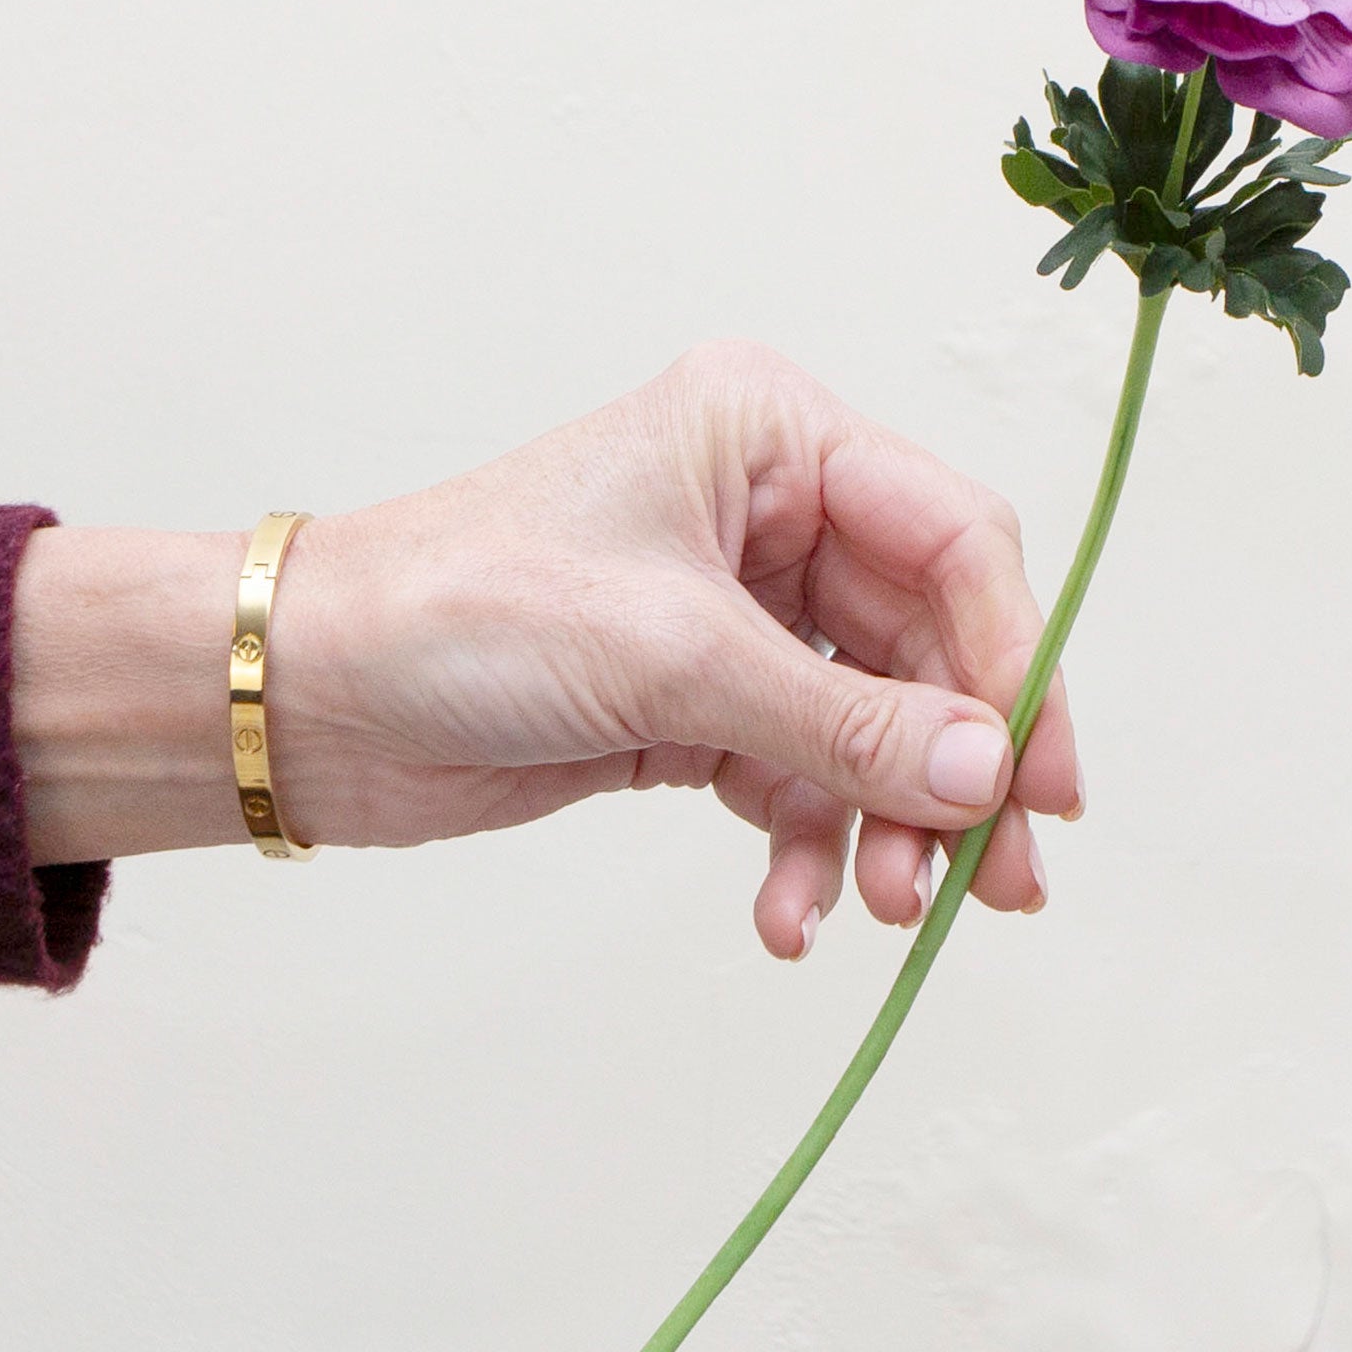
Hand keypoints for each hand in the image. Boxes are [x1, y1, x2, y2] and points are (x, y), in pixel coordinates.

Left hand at [10, 342, 1080, 956]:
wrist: (312, 695)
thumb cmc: (461, 612)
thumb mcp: (672, 659)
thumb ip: (843, 720)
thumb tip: (990, 776)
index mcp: (770, 433)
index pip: (953, 539)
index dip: (1014, 660)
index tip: (1038, 783)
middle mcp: (768, 510)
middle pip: (928, 646)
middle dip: (956, 769)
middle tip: (997, 884)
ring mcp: (735, 611)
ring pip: (872, 723)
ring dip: (885, 824)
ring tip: (883, 912)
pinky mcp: (696, 701)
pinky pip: (799, 776)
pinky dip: (807, 848)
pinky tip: (787, 917)